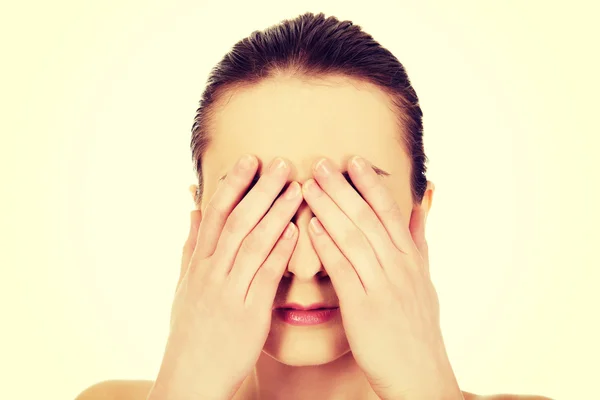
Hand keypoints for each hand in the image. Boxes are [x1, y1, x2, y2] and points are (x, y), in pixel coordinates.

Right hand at [148, 155, 301, 399]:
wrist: (191, 376)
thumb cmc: (191, 331)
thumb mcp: (183, 285)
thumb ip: (190, 246)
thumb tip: (191, 210)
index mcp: (198, 264)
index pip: (215, 215)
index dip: (233, 185)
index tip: (250, 160)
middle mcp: (211, 273)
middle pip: (235, 222)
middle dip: (258, 190)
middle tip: (281, 163)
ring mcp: (228, 292)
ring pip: (251, 243)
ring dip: (275, 213)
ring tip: (296, 188)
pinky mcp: (248, 314)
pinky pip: (265, 277)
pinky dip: (280, 251)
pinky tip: (296, 230)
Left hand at [301, 156, 462, 399]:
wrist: (419, 373)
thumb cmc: (417, 326)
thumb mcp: (425, 278)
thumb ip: (420, 238)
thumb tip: (425, 201)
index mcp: (411, 259)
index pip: (390, 212)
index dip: (371, 184)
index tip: (354, 160)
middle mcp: (399, 267)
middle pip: (368, 219)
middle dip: (343, 188)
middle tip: (321, 163)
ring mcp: (382, 286)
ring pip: (354, 238)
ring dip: (330, 209)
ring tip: (309, 186)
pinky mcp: (364, 308)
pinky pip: (343, 271)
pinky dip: (327, 246)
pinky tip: (311, 227)